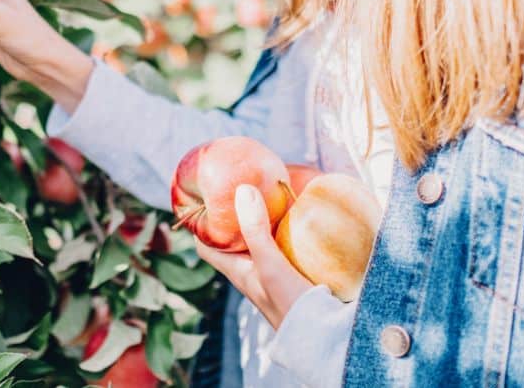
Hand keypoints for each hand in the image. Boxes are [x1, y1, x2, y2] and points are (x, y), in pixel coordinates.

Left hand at [195, 185, 312, 328]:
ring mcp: (272, 273)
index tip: (203, 197)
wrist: (324, 336)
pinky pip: (285, 246)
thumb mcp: (269, 264)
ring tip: (270, 193)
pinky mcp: (295, 273)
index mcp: (236, 271)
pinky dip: (287, 230)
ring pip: (260, 241)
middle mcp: (251, 272)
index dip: (199, 223)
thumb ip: (255, 230)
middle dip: (234, 215)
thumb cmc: (289, 304)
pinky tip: (299, 216)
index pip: (206, 246)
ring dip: (262, 221)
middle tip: (241, 186)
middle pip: (233, 240)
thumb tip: (242, 189)